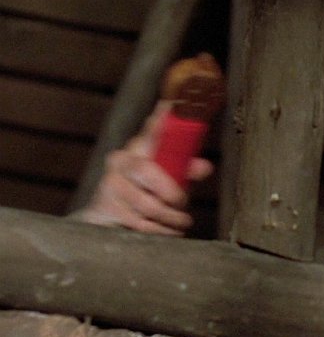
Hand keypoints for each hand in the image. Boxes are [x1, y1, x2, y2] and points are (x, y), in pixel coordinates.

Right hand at [74, 102, 213, 235]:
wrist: (108, 213)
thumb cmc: (147, 190)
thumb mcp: (170, 177)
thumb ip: (186, 169)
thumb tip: (206, 166)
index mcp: (140, 147)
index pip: (151, 130)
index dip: (160, 120)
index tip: (170, 106)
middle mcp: (122, 160)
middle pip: (148, 171)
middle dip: (172, 193)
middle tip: (183, 202)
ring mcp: (111, 182)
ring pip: (148, 203)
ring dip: (170, 217)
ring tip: (181, 221)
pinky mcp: (105, 205)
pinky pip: (140, 222)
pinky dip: (160, 230)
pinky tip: (168, 230)